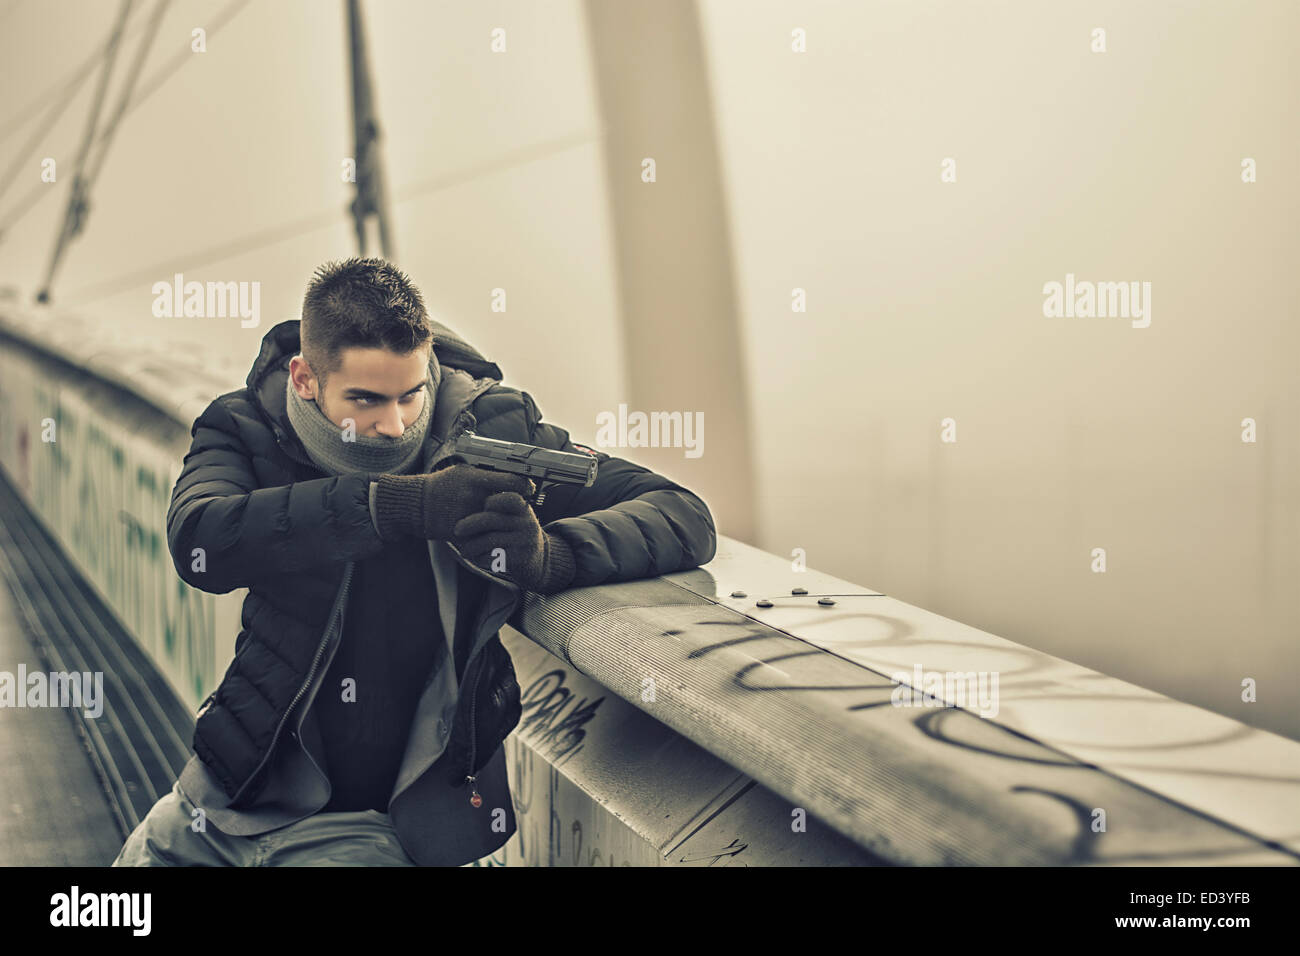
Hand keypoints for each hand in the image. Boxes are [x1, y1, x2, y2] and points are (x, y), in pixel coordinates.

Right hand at [372, 463, 534, 541]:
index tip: (530, 488)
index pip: (510, 481)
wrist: (417, 505)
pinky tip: (496, 533)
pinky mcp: (462, 534)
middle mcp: (472, 498)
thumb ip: (485, 474)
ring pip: (498, 522)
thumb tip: (510, 474)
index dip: (524, 485)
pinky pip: (484, 537)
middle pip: (507, 504)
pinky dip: (492, 536)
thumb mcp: (462, 472)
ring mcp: (467, 517)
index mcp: (474, 480)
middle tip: (523, 505)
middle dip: (517, 505)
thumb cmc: (441, 486)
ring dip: (506, 522)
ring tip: (510, 519)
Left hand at [452, 492, 575, 592]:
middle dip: (470, 524)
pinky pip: (494, 556)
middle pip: (492, 519)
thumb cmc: (515, 533)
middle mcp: (526, 522)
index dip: (491, 501)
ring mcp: (525, 540)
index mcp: (522, 508)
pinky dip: (481, 557)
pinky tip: (476, 557)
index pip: (508, 498)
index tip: (483, 506)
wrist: (536, 559)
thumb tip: (464, 496)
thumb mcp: (513, 515)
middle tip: (457, 530)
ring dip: (472, 545)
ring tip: (464, 550)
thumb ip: (497, 506)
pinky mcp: (521, 558)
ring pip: (490, 539)